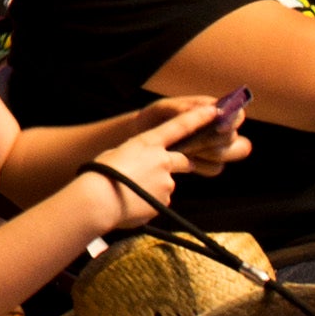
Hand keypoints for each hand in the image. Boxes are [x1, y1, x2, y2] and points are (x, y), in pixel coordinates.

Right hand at [90, 97, 236, 212]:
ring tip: (129, 194)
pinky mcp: (164, 203)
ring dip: (152, 190)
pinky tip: (130, 205)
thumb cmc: (100, 173)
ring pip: (163, 186)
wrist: (100, 199)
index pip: (179, 127)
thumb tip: (141, 171)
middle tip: (165, 169)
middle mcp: (162, 160)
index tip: (213, 111)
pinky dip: (147, 204)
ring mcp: (166, 182)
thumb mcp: (116, 155)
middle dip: (183, 163)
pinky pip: (157, 203)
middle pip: (183, 161)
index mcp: (147, 143)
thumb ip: (136, 159)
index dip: (198, 118)